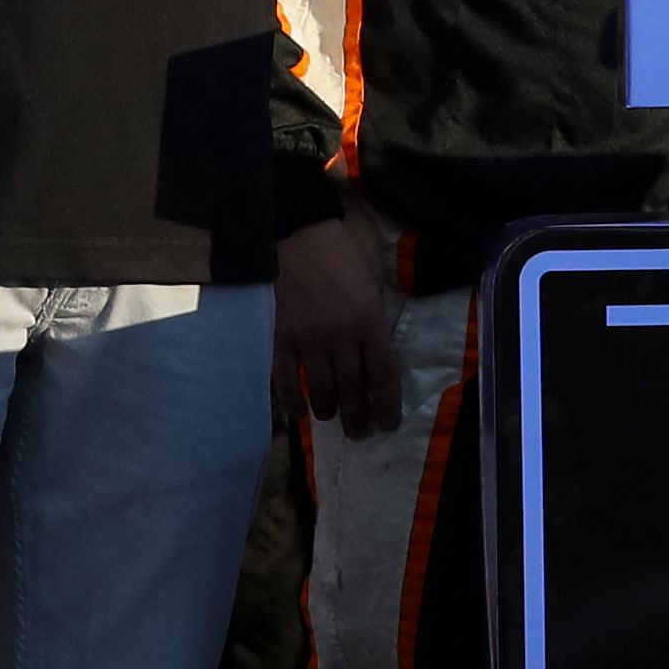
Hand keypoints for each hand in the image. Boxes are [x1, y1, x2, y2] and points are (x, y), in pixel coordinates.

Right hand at [278, 202, 397, 438]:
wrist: (299, 236)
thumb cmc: (342, 259)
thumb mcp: (372, 288)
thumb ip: (374, 325)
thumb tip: (373, 360)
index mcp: (370, 324)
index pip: (383, 377)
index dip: (387, 406)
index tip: (388, 424)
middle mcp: (341, 338)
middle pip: (353, 392)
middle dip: (358, 418)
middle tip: (359, 432)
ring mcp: (309, 341)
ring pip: (321, 392)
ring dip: (328, 411)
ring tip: (331, 418)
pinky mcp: (280, 340)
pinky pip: (285, 382)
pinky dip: (292, 403)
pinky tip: (299, 412)